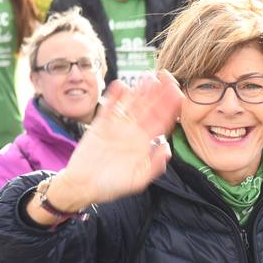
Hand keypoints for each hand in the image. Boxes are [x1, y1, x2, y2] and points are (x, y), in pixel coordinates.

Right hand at [39, 71, 181, 217]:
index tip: (179, 94)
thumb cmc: (111, 186)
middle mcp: (133, 132)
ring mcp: (117, 127)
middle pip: (149, 108)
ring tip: (149, 76)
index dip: (170, 108)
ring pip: (131, 104)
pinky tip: (121, 85)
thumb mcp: (137, 180)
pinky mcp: (100, 125)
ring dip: (140, 91)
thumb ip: (153, 165)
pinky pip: (109, 108)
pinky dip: (114, 97)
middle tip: (168, 77)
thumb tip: (167, 149)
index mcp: (144, 144)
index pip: (162, 121)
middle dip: (159, 93)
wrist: (83, 186)